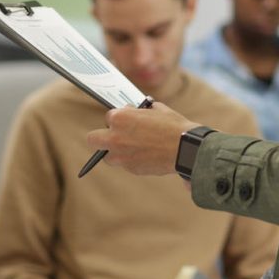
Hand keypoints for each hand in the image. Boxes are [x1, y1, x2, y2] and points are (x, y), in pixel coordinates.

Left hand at [85, 101, 199, 175]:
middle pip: (93, 139)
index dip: (119, 118)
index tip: (127, 120)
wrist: (185, 148)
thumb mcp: (156, 109)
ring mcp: (121, 155)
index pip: (108, 117)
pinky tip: (145, 155)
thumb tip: (136, 111)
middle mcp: (115, 137)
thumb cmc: (173, 126)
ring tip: (130, 149)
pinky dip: (131, 161)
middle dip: (100, 137)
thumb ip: (140, 111)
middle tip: (113, 136)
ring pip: (107, 156)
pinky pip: (125, 164)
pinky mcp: (131, 168)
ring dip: (115, 152)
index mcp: (119, 118)